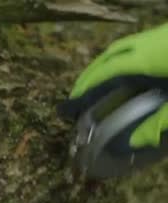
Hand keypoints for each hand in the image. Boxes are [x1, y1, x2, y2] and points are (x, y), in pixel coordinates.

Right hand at [59, 23, 167, 154]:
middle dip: (91, 76)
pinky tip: (133, 76)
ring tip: (99, 86)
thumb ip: (162, 123)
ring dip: (108, 66)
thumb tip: (135, 143)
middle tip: (77, 97)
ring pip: (127, 47)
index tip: (67, 107)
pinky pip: (143, 46)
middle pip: (112, 55)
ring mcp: (165, 36)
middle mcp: (154, 43)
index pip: (108, 73)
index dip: (85, 91)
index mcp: (152, 59)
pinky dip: (127, 60)